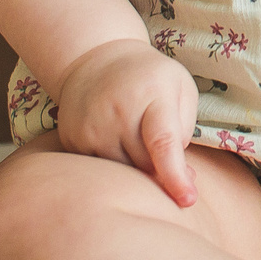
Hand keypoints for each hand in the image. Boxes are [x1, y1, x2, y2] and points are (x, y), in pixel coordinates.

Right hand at [53, 37, 199, 206]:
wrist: (96, 59)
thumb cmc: (151, 78)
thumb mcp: (180, 89)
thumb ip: (183, 130)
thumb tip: (179, 176)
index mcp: (151, 96)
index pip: (163, 143)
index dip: (174, 175)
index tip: (188, 200)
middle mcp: (117, 112)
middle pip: (144, 165)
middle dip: (160, 169)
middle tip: (167, 154)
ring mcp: (90, 127)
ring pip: (121, 172)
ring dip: (136, 168)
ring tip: (138, 138)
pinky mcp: (73, 140)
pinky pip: (99, 170)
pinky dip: (114, 166)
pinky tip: (117, 140)